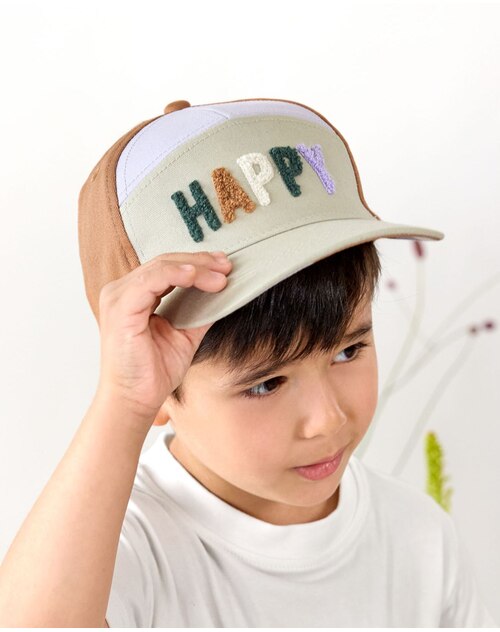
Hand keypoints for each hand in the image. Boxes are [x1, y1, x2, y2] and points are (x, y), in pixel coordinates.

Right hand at [95, 251, 231, 429]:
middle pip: (165, 262)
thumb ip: (199, 312)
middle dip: (201, 262)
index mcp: (134, 296)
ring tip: (220, 275)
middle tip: (227, 266)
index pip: (168, 268)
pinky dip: (175, 274)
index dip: (198, 264)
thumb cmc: (153, 371)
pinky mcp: (121, 309)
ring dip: (195, 268)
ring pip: (160, 266)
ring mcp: (118, 298)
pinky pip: (150, 281)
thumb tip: (224, 294)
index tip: (225, 268)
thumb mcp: (185, 334)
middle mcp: (122, 292)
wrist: (135, 400)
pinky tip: (195, 276)